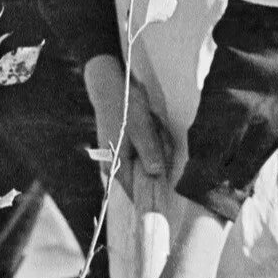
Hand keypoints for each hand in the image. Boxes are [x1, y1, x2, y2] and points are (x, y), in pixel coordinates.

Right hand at [84, 54, 175, 184]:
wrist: (111, 84)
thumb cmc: (125, 107)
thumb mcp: (142, 129)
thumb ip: (150, 154)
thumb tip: (157, 174)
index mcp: (117, 165)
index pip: (136, 192)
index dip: (154, 189)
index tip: (167, 178)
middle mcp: (115, 164)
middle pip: (146, 174)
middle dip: (159, 156)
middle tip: (159, 135)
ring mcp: (119, 154)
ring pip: (148, 159)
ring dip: (157, 144)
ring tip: (154, 124)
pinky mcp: (124, 144)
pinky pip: (145, 148)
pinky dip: (153, 138)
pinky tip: (151, 123)